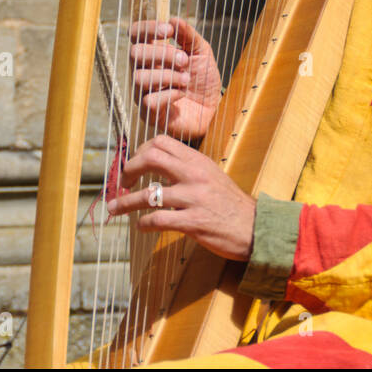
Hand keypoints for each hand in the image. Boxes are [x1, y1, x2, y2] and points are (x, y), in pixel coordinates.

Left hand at [107, 135, 255, 261]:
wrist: (257, 229)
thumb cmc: (232, 205)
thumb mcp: (212, 176)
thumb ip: (188, 169)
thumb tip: (160, 166)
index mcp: (198, 161)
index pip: (161, 142)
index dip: (141, 151)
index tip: (134, 164)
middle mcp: (194, 175)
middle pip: (150, 158)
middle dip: (129, 169)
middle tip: (122, 182)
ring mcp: (193, 198)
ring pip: (148, 194)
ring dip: (125, 202)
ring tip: (114, 208)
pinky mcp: (193, 222)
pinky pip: (158, 220)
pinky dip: (144, 224)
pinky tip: (141, 226)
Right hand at [129, 17, 221, 141]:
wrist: (214, 108)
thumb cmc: (203, 79)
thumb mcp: (202, 52)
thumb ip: (188, 35)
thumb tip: (174, 18)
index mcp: (153, 53)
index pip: (136, 34)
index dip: (147, 28)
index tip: (168, 30)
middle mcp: (143, 70)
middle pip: (135, 53)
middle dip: (162, 54)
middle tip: (184, 61)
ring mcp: (144, 92)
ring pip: (140, 77)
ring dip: (168, 76)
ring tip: (186, 80)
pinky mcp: (150, 113)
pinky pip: (149, 101)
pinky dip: (169, 94)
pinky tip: (181, 94)